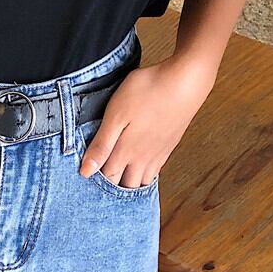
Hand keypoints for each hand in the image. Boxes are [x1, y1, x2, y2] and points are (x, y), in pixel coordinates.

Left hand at [79, 55, 217, 187]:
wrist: (186, 81)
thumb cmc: (148, 91)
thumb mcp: (115, 115)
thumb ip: (101, 145)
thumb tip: (85, 172)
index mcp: (125, 152)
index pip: (107, 178)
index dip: (96, 183)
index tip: (87, 180)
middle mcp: (142, 158)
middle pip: (125, 186)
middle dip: (113, 190)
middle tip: (102, 187)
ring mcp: (158, 153)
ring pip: (142, 182)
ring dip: (130, 186)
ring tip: (120, 183)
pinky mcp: (169, 146)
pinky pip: (155, 172)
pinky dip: (146, 177)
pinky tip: (141, 171)